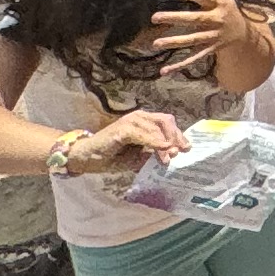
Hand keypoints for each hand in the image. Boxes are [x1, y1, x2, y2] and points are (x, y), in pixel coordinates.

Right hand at [63, 105, 191, 177]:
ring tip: (171, 155)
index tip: (187, 148)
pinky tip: (163, 148)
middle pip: (165, 121)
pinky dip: (154, 141)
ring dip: (166, 142)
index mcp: (144, 122)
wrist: (87, 157)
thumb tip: (173, 157)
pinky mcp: (122, 129)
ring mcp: (130, 121)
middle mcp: (139, 117)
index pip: (167, 123)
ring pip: (156, 127)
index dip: (178, 134)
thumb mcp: (137, 158)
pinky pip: (143, 134)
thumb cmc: (112, 157)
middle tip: (181, 151)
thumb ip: (153, 155)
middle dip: (176, 136)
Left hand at [141, 0, 274, 92]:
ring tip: (156, 43)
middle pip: (195, 20)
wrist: (244, 37)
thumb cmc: (230, 13)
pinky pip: (193, 58)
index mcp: (219, 7)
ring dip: (174, 42)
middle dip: (176, 18)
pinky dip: (179, 65)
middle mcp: (215, 22)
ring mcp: (211, 38)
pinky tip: (164, 70)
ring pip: (192, 40)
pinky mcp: (208, 50)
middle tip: (155, 17)